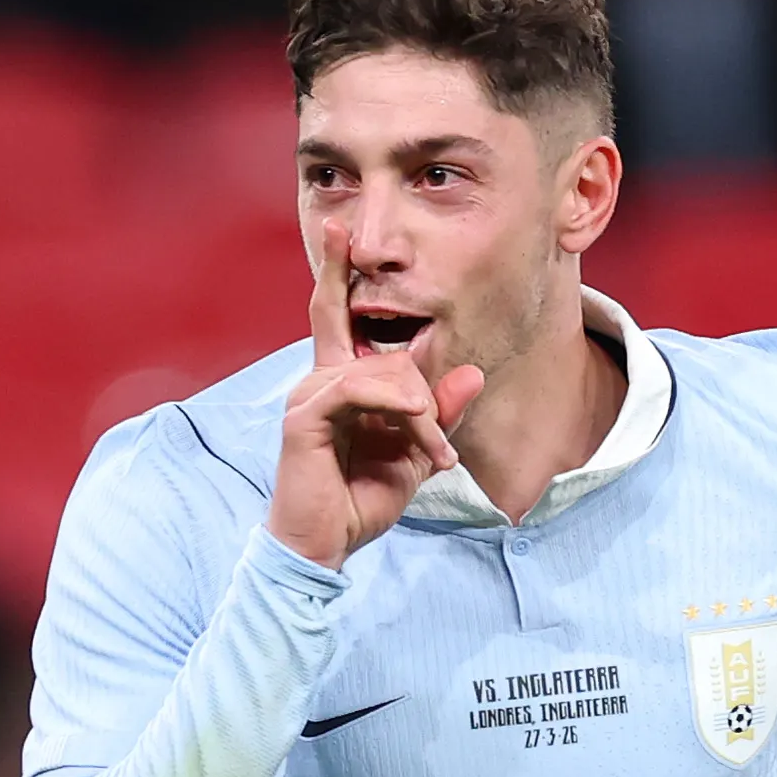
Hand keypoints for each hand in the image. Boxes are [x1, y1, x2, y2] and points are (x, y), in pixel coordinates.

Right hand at [267, 258, 486, 569]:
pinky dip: (396, 407)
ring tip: (432, 453)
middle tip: (407, 382)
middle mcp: (318, 379)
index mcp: (339, 381)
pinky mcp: (304, 416)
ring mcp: (308, 394)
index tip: (340, 230)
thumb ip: (440, 415)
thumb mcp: (415, 455)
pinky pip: (359, 389)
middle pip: (367, 339)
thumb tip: (472, 373)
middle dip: (399, 361)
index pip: (336, 314)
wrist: (325, 546)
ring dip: (419, 413)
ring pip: (382, 372)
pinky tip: (415, 425)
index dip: (337, 272)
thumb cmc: (359, 501)